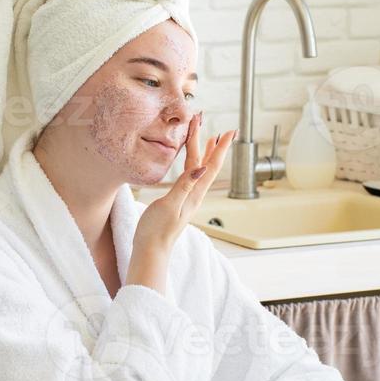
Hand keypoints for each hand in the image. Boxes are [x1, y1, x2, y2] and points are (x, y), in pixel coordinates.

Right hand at [128, 111, 235, 294]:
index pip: (210, 164)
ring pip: (201, 170)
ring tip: (212, 140)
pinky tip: (193, 164)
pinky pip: (191, 177)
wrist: (151, 250)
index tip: (228, 131)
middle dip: (215, 145)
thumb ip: (185, 185)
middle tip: (224, 130)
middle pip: (208, 165)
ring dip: (207, 153)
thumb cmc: (157, 230)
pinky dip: (195, 165)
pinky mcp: (180, 201)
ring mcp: (188, 198)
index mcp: (194, 193)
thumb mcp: (170, 205)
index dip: (219, 147)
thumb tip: (201, 167)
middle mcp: (195, 194)